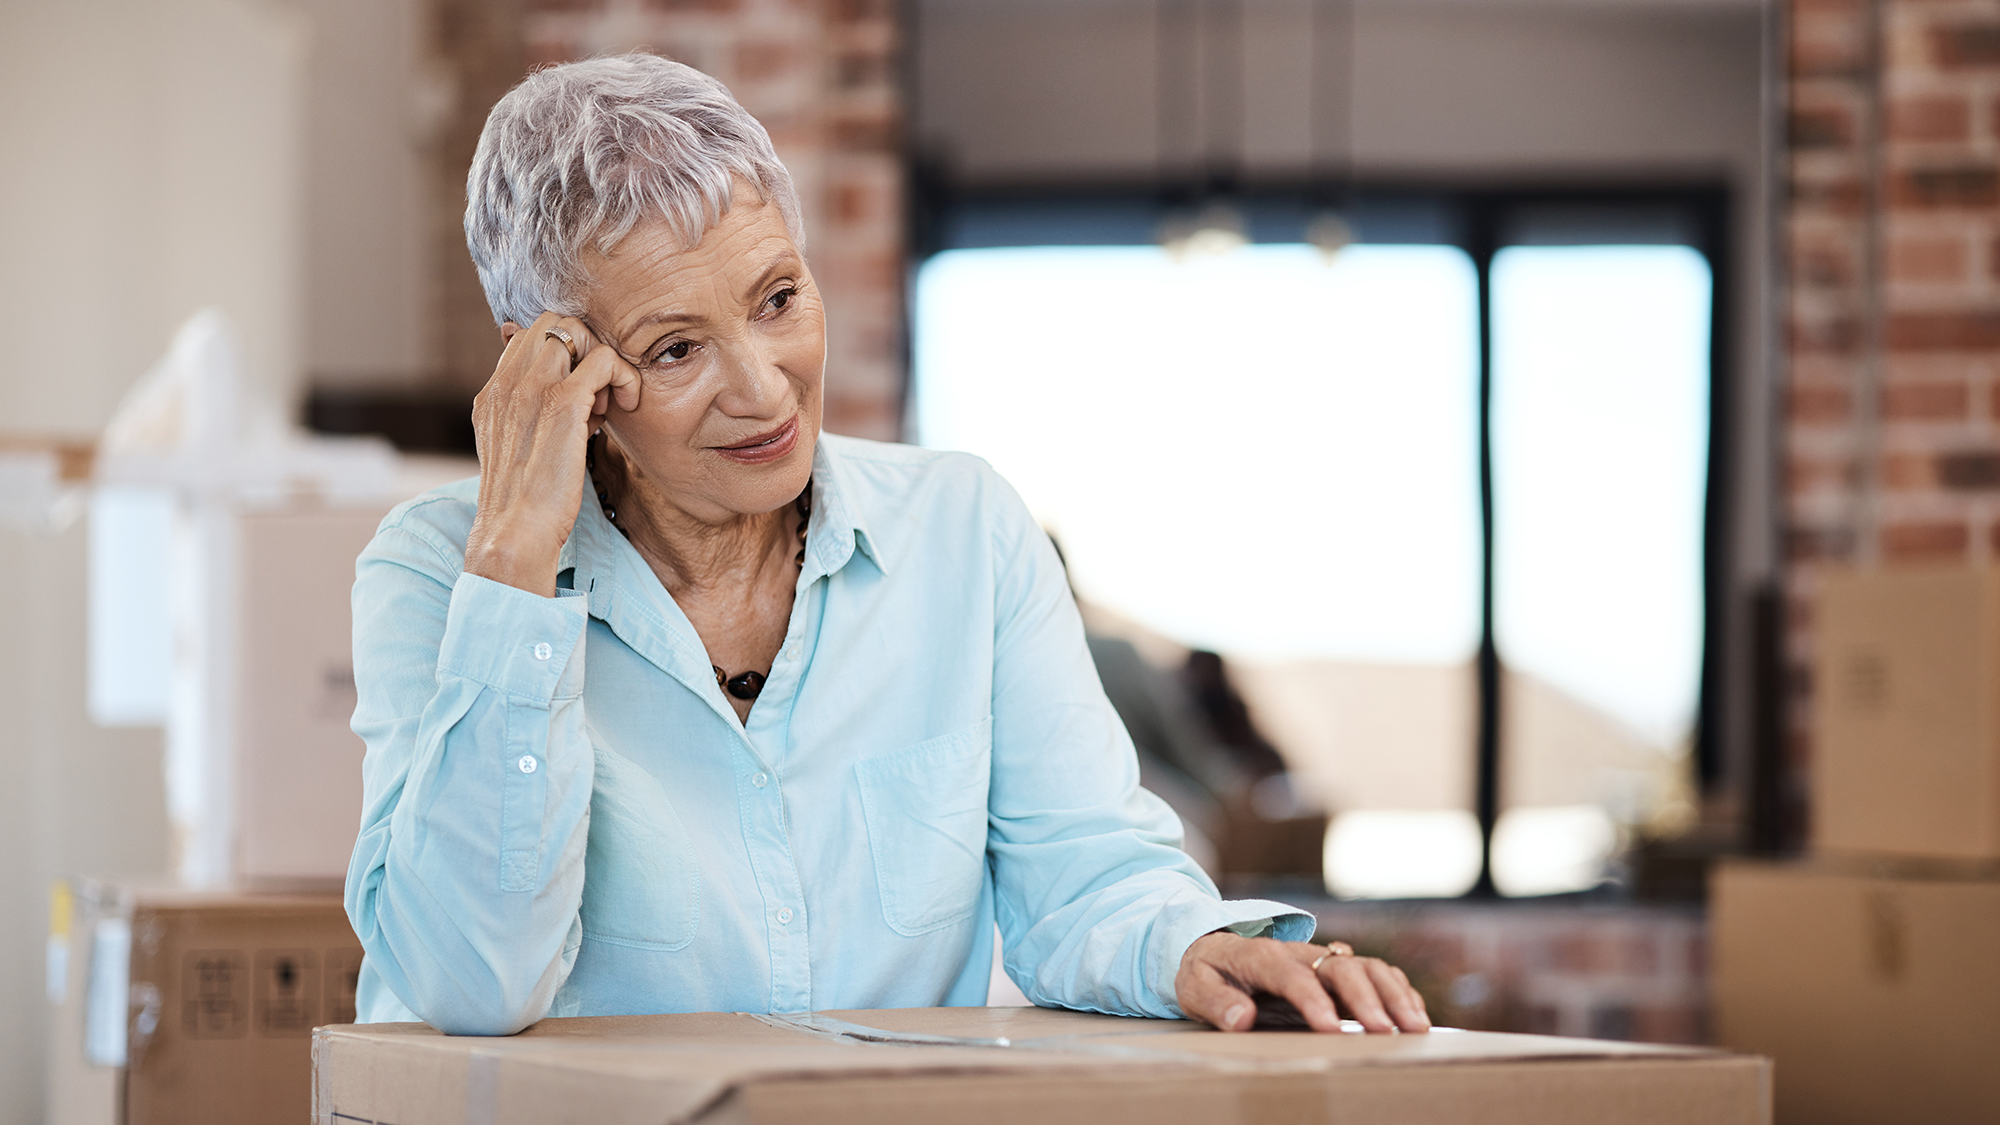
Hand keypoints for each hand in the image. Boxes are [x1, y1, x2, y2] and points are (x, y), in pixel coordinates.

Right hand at [463, 312, 641, 595]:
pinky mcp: (563, 403)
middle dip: (584, 349)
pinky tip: (623, 409)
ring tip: (606, 406)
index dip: (564, 359)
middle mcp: (508, 382)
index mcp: (494, 392)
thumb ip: (532, 419)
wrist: (514, 532)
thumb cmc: (525, 503)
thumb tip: (575, 402)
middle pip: (553, 324)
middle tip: (597, 395)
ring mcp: (532, 388)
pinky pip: (605, 359)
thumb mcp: (519, 451)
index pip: (530, 339)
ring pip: (577, 331)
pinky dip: (623, 377)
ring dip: (601, 361)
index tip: (580, 399)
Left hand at [1175, 931, 1430, 1033]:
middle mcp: (1300, 953)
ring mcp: (1322, 959)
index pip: (1293, 976)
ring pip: (1366, 966)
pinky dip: (1399, 991)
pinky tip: (1415, 1017)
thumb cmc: (1205, 972)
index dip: (1314, 1001)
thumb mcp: (1194, 985)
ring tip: (1415, 1027)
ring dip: (1393, 994)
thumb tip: (1242, 1018)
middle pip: (1341, 967)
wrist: (1212, 948)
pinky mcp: (1336, 969)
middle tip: (1386, 1032)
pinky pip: (1375, 972)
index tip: (1332, 1030)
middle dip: (1366, 999)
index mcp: (1262, 955)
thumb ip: (1216, 1001)